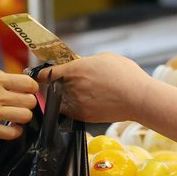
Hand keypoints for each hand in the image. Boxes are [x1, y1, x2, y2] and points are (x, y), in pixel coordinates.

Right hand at [0, 61, 38, 138]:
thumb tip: (14, 79)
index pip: (28, 83)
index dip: (31, 86)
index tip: (27, 89)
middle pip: (30, 101)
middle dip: (29, 101)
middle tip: (22, 102)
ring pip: (24, 117)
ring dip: (24, 115)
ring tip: (17, 114)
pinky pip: (12, 134)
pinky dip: (16, 131)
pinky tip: (11, 126)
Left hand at [36, 53, 150, 122]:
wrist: (138, 98)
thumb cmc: (125, 74)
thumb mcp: (104, 58)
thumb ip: (85, 62)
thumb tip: (77, 64)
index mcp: (74, 70)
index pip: (47, 73)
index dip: (41, 75)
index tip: (38, 76)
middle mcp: (71, 87)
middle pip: (52, 88)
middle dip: (54, 86)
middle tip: (58, 84)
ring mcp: (76, 103)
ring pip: (60, 101)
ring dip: (62, 98)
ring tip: (76, 95)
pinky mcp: (82, 116)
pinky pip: (70, 112)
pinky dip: (72, 108)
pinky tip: (83, 104)